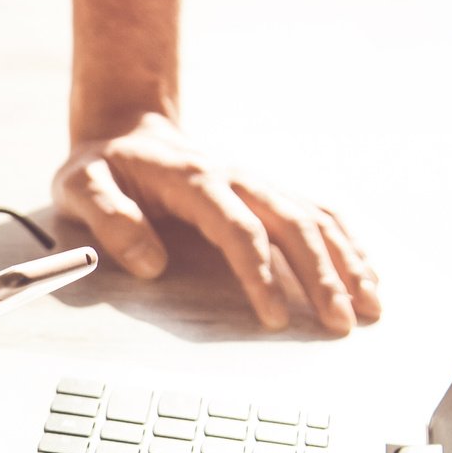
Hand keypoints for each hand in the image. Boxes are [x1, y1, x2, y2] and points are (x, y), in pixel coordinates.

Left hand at [53, 114, 380, 334]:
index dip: (259, 274)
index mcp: (194, 180)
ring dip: (346, 261)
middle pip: (292, 224)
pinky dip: (348, 243)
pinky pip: (320, 213)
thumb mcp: (82, 187)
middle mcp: (237, 177)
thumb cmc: (104, 167)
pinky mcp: (269, 192)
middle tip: (338, 323)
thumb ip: (110, 220)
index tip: (273, 318)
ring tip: (369, 305)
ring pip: (316, 218)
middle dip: (321, 276)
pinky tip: (366, 273)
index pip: (238, 228)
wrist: (126, 129)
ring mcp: (258, 183)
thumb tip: (151, 263)